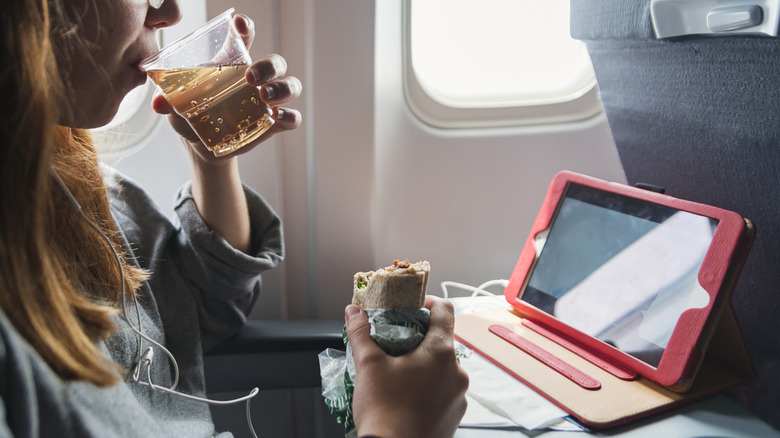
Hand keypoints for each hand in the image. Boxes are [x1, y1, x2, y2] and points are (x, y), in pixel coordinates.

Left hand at [151, 14, 301, 165]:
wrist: (202, 147)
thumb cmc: (191, 116)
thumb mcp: (177, 107)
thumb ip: (168, 101)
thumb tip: (158, 103)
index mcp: (233, 64)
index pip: (245, 38)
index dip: (246, 28)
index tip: (240, 25)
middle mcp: (257, 78)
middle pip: (276, 62)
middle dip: (268, 65)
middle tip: (250, 77)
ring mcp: (269, 101)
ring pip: (291, 85)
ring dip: (282, 88)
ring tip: (264, 97)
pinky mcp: (275, 123)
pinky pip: (293, 117)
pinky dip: (290, 116)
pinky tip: (278, 118)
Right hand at [346, 296, 468, 437]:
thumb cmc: (383, 410)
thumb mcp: (368, 365)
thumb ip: (361, 333)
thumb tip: (353, 311)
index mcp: (441, 353)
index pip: (445, 311)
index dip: (428, 302)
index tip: (411, 306)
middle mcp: (457, 372)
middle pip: (443, 341)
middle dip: (420, 338)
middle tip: (395, 342)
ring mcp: (459, 396)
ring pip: (443, 368)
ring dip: (425, 365)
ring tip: (398, 373)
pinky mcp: (455, 416)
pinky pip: (444, 392)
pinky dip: (429, 388)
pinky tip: (407, 396)